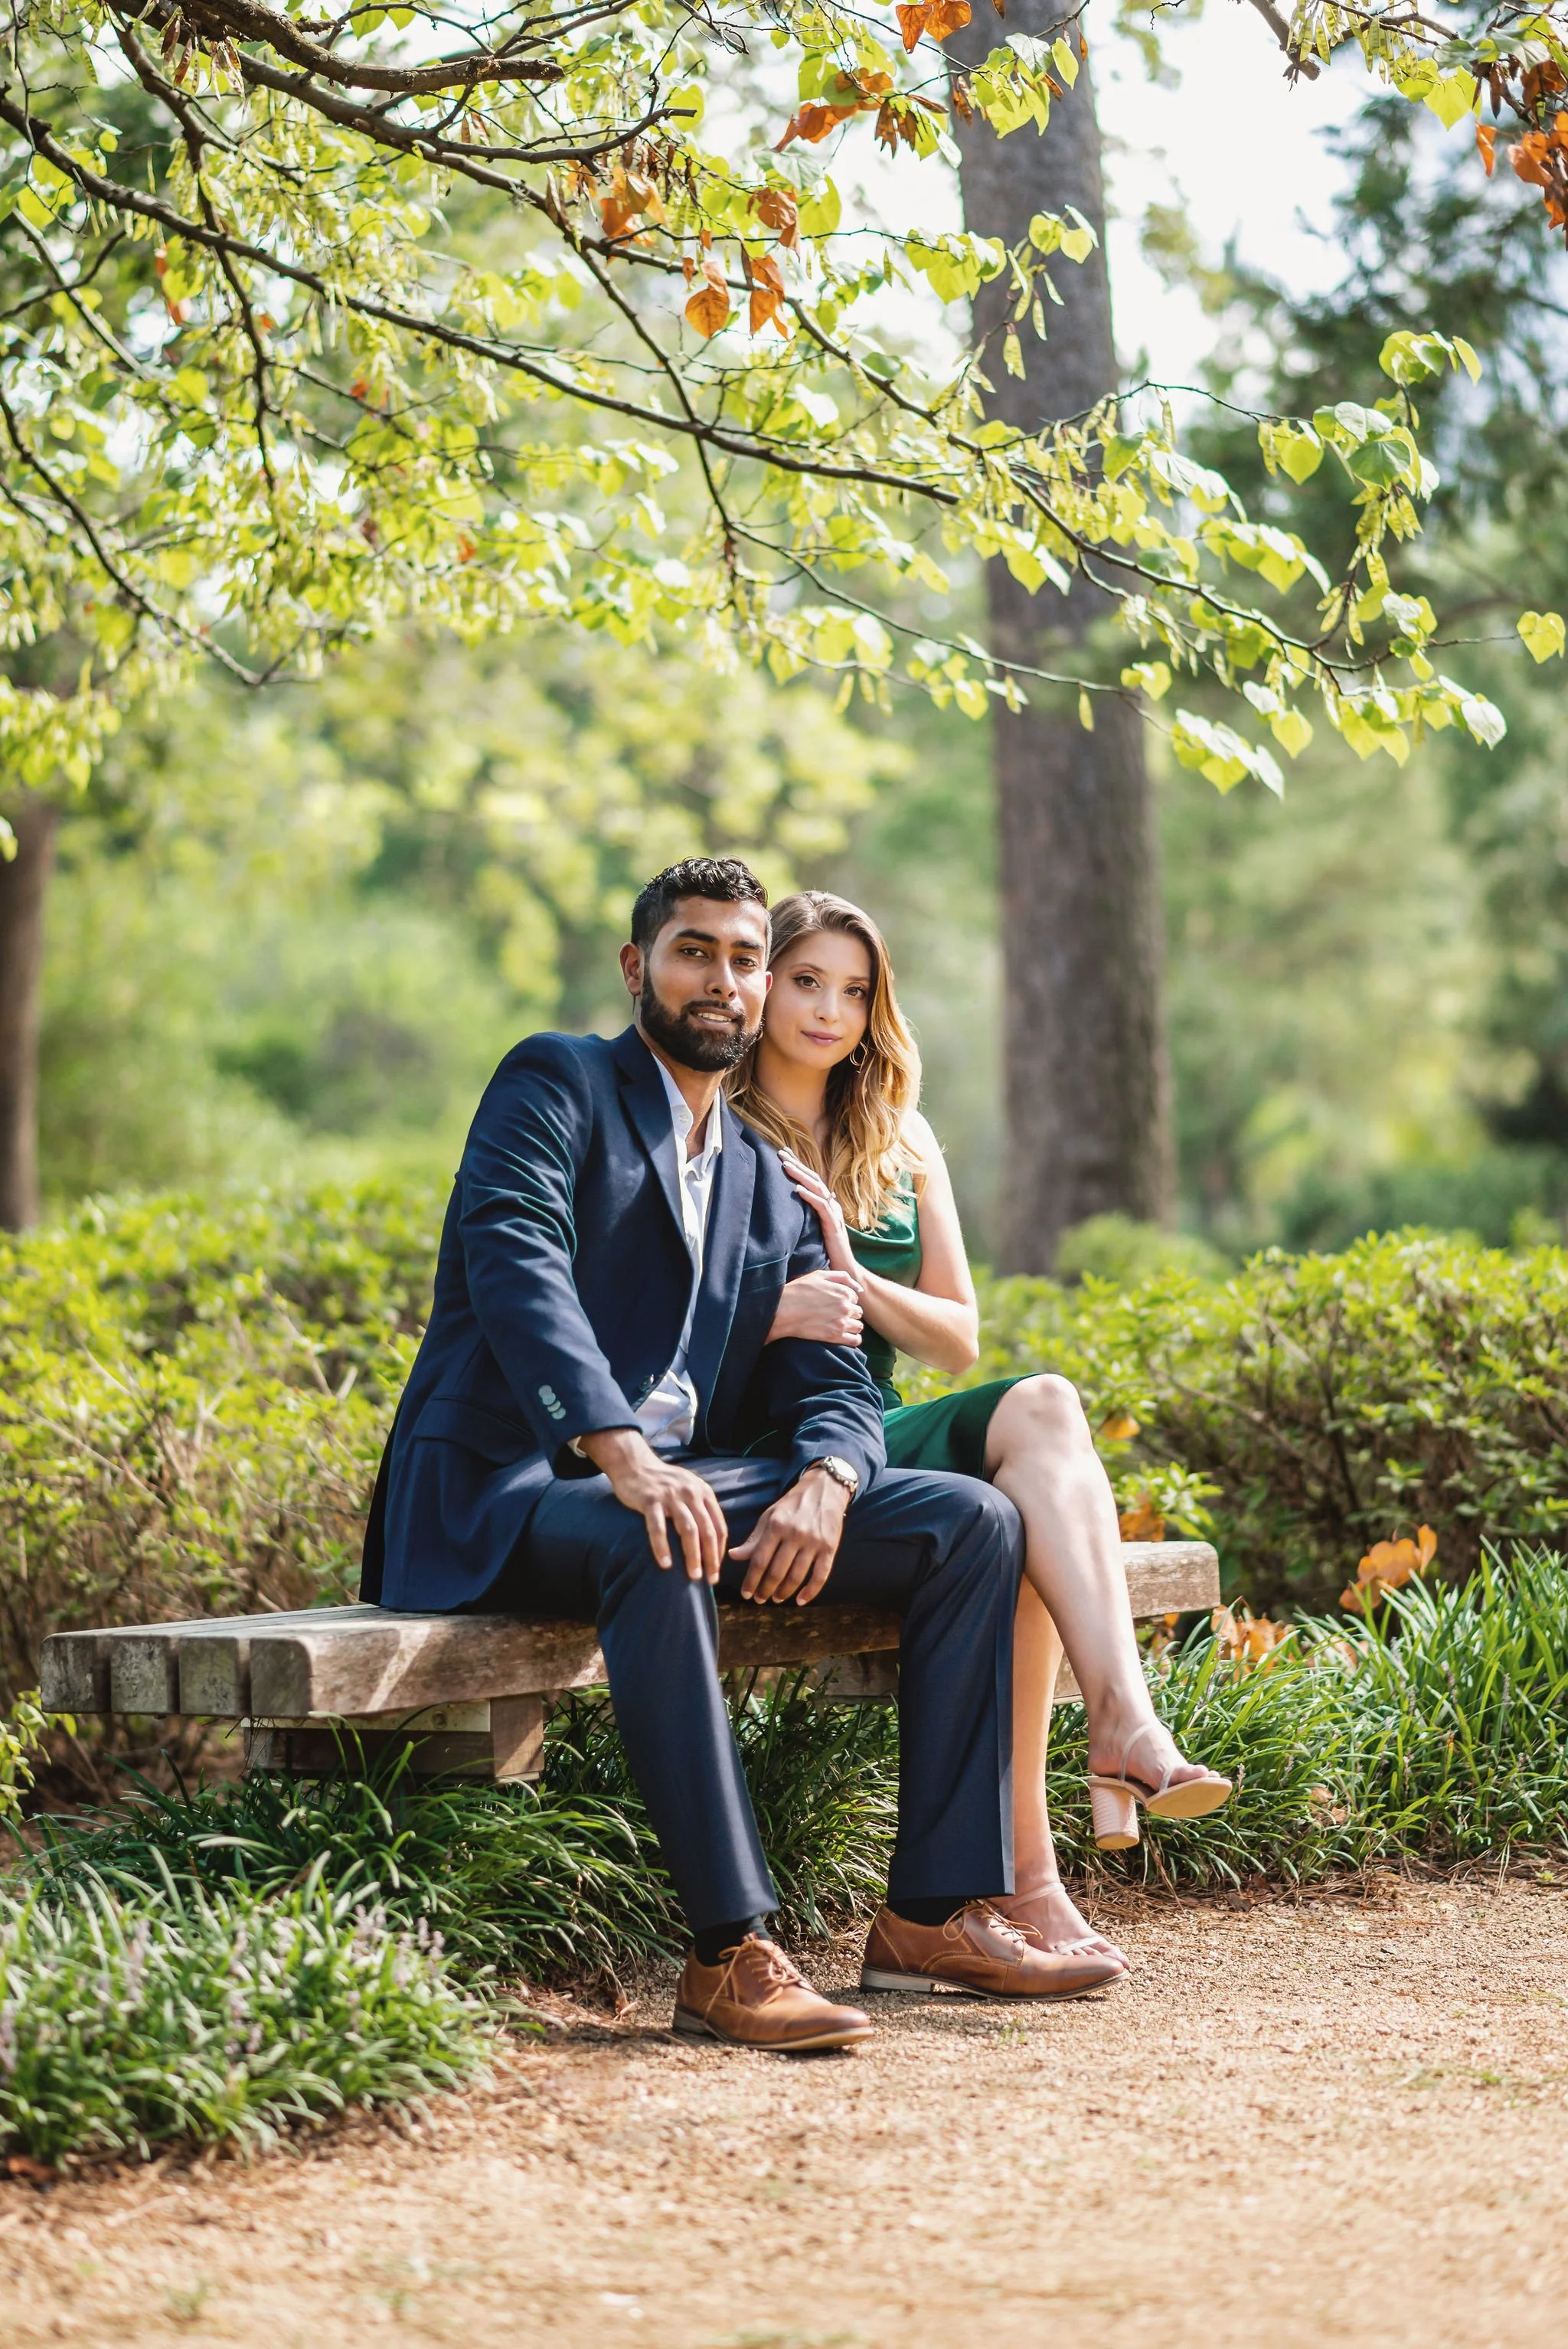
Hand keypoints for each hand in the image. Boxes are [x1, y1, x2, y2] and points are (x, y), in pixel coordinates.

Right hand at [574, 1428, 727, 1582]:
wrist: (635, 1464)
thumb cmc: (663, 1483)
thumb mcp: (689, 1489)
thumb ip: (700, 1509)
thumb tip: (712, 1541)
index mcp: (703, 1492)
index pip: (719, 1526)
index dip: (719, 1550)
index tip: (716, 1569)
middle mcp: (691, 1493)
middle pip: (707, 1531)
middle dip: (711, 1558)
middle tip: (710, 1579)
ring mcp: (671, 1496)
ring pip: (688, 1530)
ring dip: (693, 1556)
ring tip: (693, 1576)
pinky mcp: (650, 1500)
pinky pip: (658, 1528)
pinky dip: (662, 1547)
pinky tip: (665, 1564)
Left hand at [730, 1466, 850, 1605]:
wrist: (824, 1489)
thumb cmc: (792, 1506)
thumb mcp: (770, 1517)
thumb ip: (753, 1539)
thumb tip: (733, 1557)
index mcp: (776, 1526)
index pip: (759, 1560)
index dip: (751, 1580)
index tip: (745, 1594)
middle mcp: (795, 1534)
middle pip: (777, 1571)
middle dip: (765, 1590)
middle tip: (759, 1600)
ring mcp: (814, 1542)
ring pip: (796, 1576)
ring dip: (784, 1592)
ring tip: (776, 1599)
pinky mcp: (830, 1548)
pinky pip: (820, 1576)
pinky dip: (810, 1591)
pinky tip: (800, 1601)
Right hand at [766, 1268, 864, 1346]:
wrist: (783, 1310)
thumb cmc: (798, 1291)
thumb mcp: (819, 1275)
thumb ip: (842, 1277)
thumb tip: (859, 1288)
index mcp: (843, 1292)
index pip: (854, 1298)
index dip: (845, 1300)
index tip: (834, 1303)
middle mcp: (846, 1307)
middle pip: (858, 1312)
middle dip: (850, 1313)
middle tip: (835, 1314)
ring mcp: (841, 1322)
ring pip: (858, 1326)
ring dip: (852, 1325)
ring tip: (839, 1325)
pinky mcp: (835, 1337)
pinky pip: (855, 1340)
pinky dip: (853, 1338)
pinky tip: (844, 1335)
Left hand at [779, 1151, 862, 1281]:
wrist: (844, 1271)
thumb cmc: (827, 1253)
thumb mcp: (813, 1230)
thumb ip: (805, 1217)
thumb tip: (787, 1208)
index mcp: (827, 1205)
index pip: (812, 1180)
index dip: (799, 1166)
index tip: (783, 1154)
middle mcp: (831, 1206)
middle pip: (814, 1179)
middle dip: (797, 1165)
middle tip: (780, 1153)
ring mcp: (834, 1215)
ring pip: (818, 1189)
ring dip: (801, 1176)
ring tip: (786, 1166)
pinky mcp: (833, 1227)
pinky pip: (822, 1208)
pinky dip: (810, 1197)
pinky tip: (798, 1189)